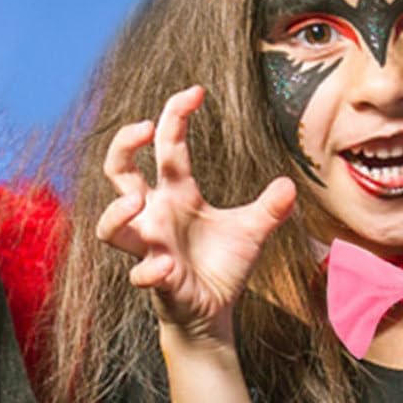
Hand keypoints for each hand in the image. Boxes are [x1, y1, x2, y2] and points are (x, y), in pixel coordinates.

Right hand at [97, 85, 296, 348]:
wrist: (213, 312)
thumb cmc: (222, 264)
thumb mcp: (253, 230)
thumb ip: (270, 208)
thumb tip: (291, 185)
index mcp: (178, 193)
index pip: (168, 145)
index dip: (175, 114)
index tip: (196, 91)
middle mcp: (156, 214)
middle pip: (118, 172)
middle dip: (123, 145)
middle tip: (144, 126)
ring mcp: (150, 246)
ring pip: (111, 227)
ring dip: (116, 212)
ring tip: (135, 201)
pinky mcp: (155, 279)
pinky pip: (141, 273)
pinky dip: (150, 271)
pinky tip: (167, 267)